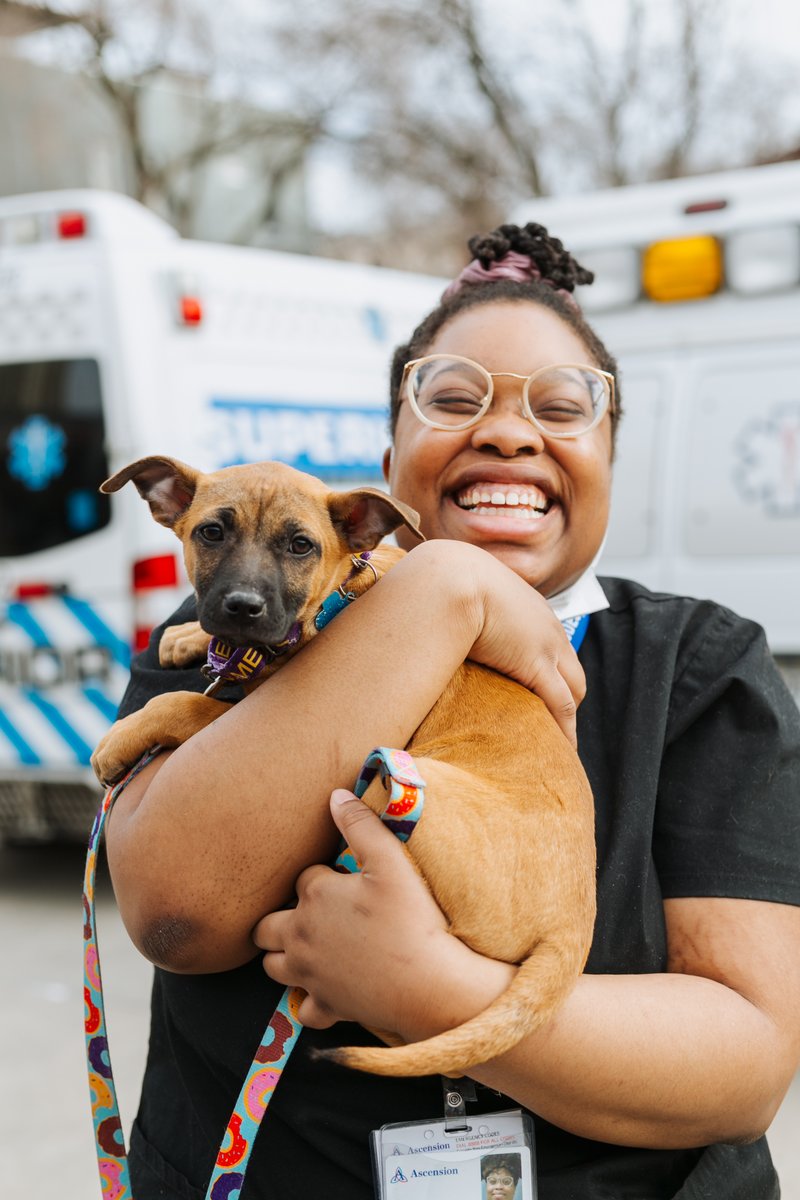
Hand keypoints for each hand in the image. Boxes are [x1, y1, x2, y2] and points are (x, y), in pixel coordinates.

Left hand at [253, 788, 473, 1035]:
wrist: (430, 982)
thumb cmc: (412, 919)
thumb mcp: (391, 860)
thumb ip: (360, 824)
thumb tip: (335, 795)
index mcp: (315, 895)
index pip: (304, 877)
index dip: (325, 877)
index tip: (349, 883)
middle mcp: (300, 935)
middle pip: (267, 924)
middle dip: (281, 916)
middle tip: (313, 914)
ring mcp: (309, 974)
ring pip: (272, 965)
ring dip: (283, 955)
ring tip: (310, 947)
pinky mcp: (326, 1005)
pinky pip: (304, 1008)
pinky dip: (310, 1000)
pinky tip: (327, 989)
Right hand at [445, 541, 585, 745]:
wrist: (448, 577)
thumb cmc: (441, 584)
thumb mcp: (459, 595)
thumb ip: (460, 611)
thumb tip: (438, 626)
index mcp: (528, 607)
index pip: (550, 645)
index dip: (547, 673)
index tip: (536, 695)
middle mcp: (546, 626)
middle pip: (572, 670)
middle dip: (565, 697)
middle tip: (549, 725)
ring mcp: (546, 646)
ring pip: (574, 689)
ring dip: (566, 716)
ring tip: (554, 742)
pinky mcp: (538, 665)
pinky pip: (562, 705)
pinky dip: (564, 728)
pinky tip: (559, 747)